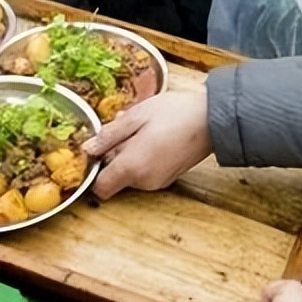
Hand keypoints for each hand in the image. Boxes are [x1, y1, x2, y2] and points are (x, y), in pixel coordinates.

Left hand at [85, 89, 211, 199]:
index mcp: (132, 167)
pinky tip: (155, 136)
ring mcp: (158, 182)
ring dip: (130, 155)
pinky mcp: (169, 178)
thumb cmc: (175, 113)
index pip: (100, 188)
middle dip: (115, 156)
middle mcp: (144, 182)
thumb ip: (109, 135)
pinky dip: (144, 158)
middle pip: (115, 178)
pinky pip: (146, 172)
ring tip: (143, 129)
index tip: (98, 151)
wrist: (213, 119)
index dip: (94, 170)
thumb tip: (88, 149)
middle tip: (125, 129)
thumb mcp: (136, 116)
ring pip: (131, 174)